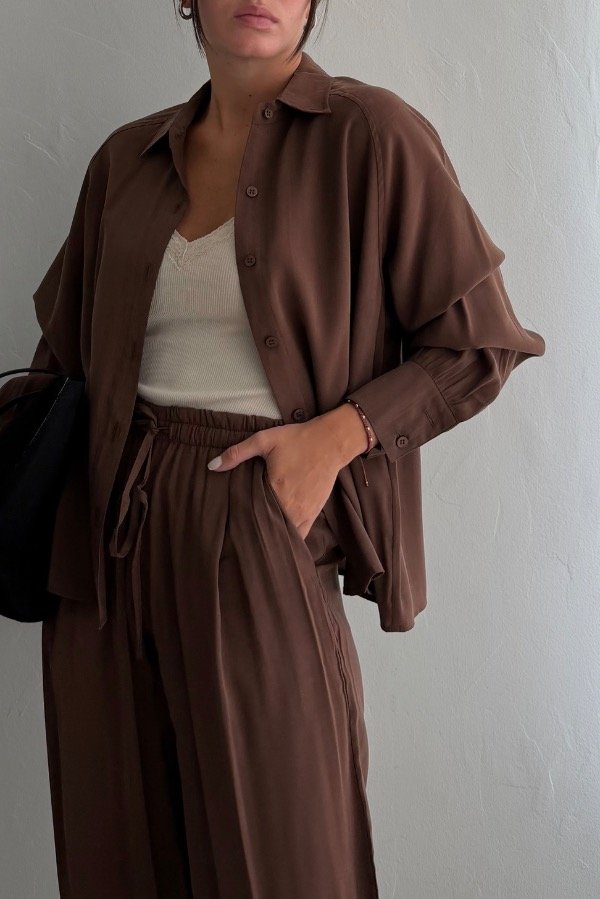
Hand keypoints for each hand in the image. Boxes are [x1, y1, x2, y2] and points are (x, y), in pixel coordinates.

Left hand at [205, 404, 366, 538]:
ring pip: (283, 534)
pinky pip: (299, 534)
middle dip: (253, 530)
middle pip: (266, 527)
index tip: (229, 524)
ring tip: (257, 538)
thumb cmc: (297, 439)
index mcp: (274, 489)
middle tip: (239, 534)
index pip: (251, 513)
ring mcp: (303, 512)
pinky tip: (278, 538)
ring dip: (271, 535)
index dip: (239, 520)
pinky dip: (289, 537)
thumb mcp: (264, 440)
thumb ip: (237, 453)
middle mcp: (289, 505)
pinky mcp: (313, 513)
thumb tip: (212, 466)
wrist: (331, 442)